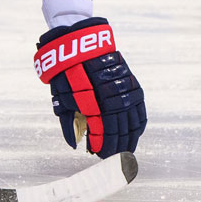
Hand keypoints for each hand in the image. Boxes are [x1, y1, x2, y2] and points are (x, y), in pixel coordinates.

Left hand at [35, 17, 144, 157]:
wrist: (80, 44)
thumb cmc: (66, 73)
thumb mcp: (60, 98)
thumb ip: (68, 123)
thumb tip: (74, 144)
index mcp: (93, 105)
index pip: (102, 135)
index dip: (101, 147)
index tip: (97, 154)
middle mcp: (112, 100)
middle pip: (119, 132)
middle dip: (115, 148)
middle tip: (112, 158)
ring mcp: (125, 93)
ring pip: (132, 124)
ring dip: (129, 140)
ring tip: (124, 151)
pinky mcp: (132, 85)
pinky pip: (140, 111)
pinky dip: (138, 125)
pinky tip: (134, 134)